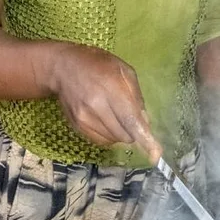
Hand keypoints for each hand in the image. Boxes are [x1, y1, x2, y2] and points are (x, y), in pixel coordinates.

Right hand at [49, 43, 162, 163]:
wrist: (64, 68)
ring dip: (121, 133)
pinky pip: (100, 141)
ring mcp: (85, 119)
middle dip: (134, 131)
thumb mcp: (123, 70)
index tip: (155, 154)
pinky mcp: (77, 126)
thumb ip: (136, 96)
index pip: (131, 120)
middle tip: (131, 117)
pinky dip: (109, 136)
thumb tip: (145, 122)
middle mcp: (97, 107)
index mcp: (112, 89)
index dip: (145, 139)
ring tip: (116, 115)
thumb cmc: (98, 65)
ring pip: (113, 140)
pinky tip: (107, 121)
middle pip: (124, 134)